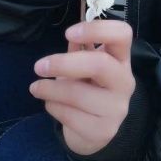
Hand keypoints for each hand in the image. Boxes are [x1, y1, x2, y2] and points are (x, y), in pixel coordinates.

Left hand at [29, 19, 135, 155]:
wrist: (96, 130)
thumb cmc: (89, 87)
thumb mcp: (86, 65)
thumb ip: (79, 49)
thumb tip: (71, 38)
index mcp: (122, 58)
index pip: (122, 34)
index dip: (97, 29)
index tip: (68, 33)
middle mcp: (125, 81)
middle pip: (100, 64)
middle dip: (64, 64)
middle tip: (38, 66)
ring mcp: (117, 108)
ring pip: (78, 94)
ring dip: (50, 89)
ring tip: (36, 87)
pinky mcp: (104, 130)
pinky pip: (70, 116)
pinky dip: (53, 107)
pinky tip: (50, 104)